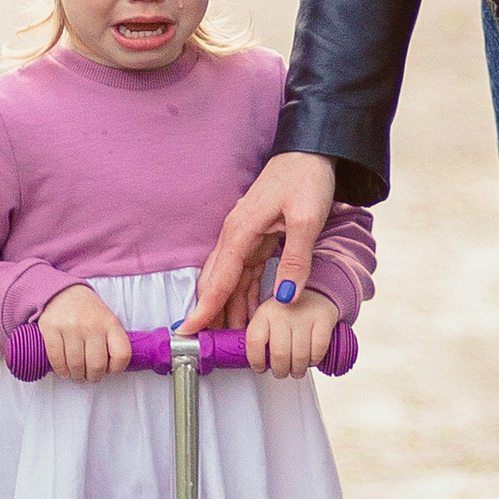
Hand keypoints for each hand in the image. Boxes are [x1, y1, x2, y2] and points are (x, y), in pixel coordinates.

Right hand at [33, 282, 133, 380]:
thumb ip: (112, 340)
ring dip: (76, 376)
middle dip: (93, 377)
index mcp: (110, 323)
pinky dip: (61, 370)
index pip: (122, 354)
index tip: (109, 369)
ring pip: (76, 365)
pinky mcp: (51, 328)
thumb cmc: (88, 311)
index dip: (117, 368)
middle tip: (89, 377)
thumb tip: (111, 369)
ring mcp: (71, 327)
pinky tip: (64, 371)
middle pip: (97, 365)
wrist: (62, 291)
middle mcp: (92, 325)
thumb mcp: (107, 319)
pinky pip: (56, 359)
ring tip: (76, 375)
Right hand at [190, 150, 338, 331]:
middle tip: (205, 346)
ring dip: (227, 309)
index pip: (218, 278)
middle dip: (209, 314)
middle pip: (216, 282)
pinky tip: (247, 315)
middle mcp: (236, 235)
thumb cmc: (306, 178)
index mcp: (241, 230)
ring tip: (227, 339)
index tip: (187, 331)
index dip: (203, 308)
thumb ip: (295, 258)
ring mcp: (244, 237)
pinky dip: (243, 295)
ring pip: (229, 281)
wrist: (311, 152)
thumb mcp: (306, 219)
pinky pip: (244, 274)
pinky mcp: (256, 238)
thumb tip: (285, 297)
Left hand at [247, 286, 338, 379]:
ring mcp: (304, 314)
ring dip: (297, 370)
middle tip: (281, 372)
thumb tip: (248, 362)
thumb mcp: (268, 319)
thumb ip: (258, 338)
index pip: (254, 340)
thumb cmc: (287, 312)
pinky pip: (318, 349)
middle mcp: (283, 311)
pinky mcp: (323, 317)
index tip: (260, 368)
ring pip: (299, 355)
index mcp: (264, 312)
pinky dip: (314, 360)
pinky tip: (310, 359)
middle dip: (280, 370)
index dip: (256, 360)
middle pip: (279, 353)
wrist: (315, 292)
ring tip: (296, 370)